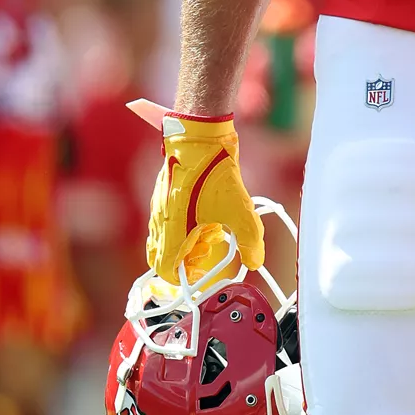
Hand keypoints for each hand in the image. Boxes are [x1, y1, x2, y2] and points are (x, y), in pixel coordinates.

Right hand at [146, 113, 263, 284]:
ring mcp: (160, 205)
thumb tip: (255, 260)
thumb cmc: (214, 173)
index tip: (201, 274)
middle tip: (206, 254)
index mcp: (171, 231)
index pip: (165, 269)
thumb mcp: (239, 210)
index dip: (183, 278)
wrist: (201, 136)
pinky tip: (207, 213)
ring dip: (187, 241)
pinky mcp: (165, 192)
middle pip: (162, 255)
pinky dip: (185, 224)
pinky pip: (169, 219)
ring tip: (212, 232)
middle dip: (185, 260)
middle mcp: (160, 220)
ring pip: (165, 237)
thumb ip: (249, 240)